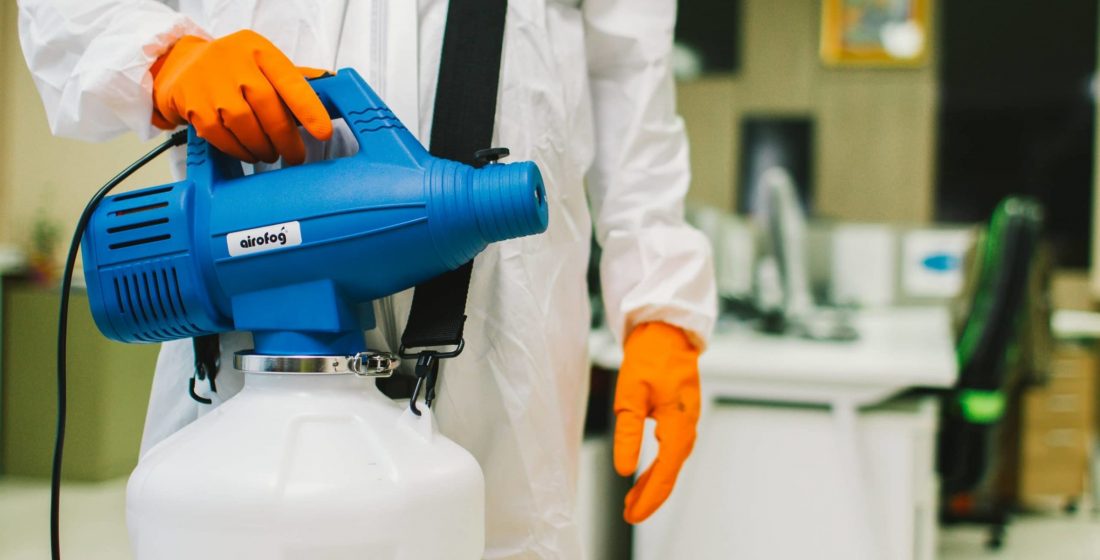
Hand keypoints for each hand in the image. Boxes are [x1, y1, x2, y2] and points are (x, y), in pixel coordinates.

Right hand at [151, 30, 332, 164]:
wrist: (181, 65)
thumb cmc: (233, 66)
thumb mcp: (263, 62)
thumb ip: (294, 77)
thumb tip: (332, 85)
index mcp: (258, 50)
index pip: (290, 80)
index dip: (309, 108)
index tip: (323, 132)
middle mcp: (234, 62)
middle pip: (267, 106)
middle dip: (286, 137)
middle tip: (295, 155)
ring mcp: (210, 83)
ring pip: (244, 123)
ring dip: (262, 146)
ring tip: (271, 154)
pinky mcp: (193, 105)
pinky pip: (221, 136)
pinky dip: (239, 150)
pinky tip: (249, 153)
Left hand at [613, 322, 700, 523]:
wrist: (666, 331)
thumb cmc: (649, 358)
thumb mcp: (631, 397)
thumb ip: (628, 435)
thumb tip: (625, 470)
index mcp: (679, 426)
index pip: (664, 473)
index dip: (648, 498)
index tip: (632, 515)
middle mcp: (687, 428)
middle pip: (670, 473)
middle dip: (650, 496)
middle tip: (630, 514)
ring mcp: (687, 423)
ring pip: (671, 463)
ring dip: (653, 483)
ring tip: (632, 500)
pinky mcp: (680, 417)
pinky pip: (671, 450)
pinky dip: (658, 466)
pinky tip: (645, 474)